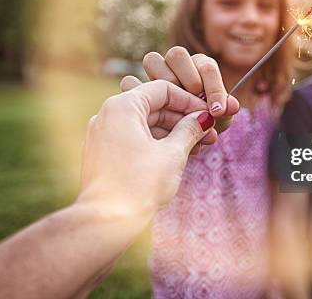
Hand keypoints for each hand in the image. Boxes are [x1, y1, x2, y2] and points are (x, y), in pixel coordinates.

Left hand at [77, 80, 216, 215]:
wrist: (105, 222)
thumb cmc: (139, 185)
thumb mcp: (172, 154)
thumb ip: (190, 130)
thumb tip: (203, 119)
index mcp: (122, 106)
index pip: (162, 89)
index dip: (190, 101)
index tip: (208, 114)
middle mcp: (107, 114)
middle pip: (153, 106)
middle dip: (183, 119)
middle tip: (209, 134)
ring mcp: (102, 134)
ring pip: (145, 124)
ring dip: (172, 133)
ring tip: (198, 148)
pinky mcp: (102, 153)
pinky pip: (134, 138)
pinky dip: (156, 143)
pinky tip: (177, 156)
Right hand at [135, 46, 239, 131]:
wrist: (178, 146)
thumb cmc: (202, 128)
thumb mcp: (217, 122)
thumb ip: (225, 111)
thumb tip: (232, 104)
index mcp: (199, 69)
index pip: (206, 66)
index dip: (214, 87)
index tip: (218, 110)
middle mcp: (175, 67)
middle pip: (178, 54)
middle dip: (188, 77)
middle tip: (195, 101)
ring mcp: (153, 75)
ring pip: (152, 59)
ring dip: (163, 82)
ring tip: (174, 111)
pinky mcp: (134, 89)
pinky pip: (131, 83)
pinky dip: (143, 101)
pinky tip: (155, 123)